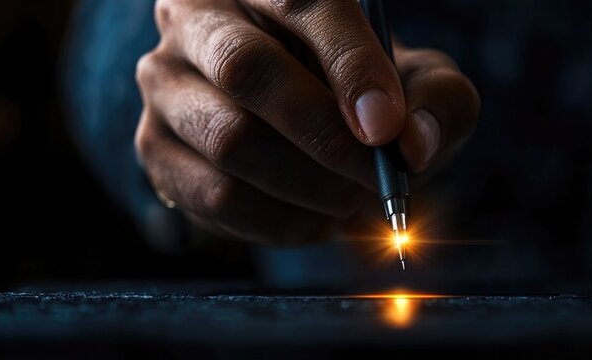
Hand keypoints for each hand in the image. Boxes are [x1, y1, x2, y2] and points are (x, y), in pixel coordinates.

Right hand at [134, 0, 479, 245]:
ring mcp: (166, 80)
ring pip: (229, 139)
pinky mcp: (154, 145)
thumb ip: (437, 100)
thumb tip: (415, 144)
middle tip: (376, 178)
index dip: (351, 65)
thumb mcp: (418, 83)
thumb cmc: (366, 93)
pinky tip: (318, 218)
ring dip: (308, 186)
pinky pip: (214, 196)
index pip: (302, 1)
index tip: (388, 129)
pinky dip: (281, 222)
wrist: (307, 126)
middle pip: (246, 68)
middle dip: (323, 136)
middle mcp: (199, 16)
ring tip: (352, 199)